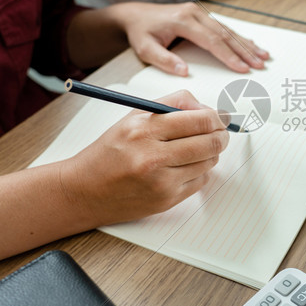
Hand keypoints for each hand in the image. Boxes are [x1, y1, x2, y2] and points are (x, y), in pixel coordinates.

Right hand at [63, 90, 229, 224]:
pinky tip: (184, 167)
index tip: (221, 117)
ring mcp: (161, 181)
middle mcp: (153, 156)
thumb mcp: (134, 117)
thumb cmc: (110, 151)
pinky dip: (199, 172)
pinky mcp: (166, 200)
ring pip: (209, 163)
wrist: (83, 190)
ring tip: (196, 149)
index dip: (218, 117)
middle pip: (210, 142)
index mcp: (145, 129)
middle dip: (221, 135)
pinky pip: (200, 182)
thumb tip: (208, 109)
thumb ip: (173, 105)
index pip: (200, 120)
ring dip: (210, 154)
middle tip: (220, 132)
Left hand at [109, 2, 269, 75]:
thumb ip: (164, 60)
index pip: (211, 41)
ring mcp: (199, 13)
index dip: (228, 55)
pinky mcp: (201, 16)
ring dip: (246, 43)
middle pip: (225, 34)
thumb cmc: (141, 32)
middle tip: (260, 64)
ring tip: (263, 56)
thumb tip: (185, 72)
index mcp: (183, 21)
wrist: (135, 15)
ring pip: (228, 29)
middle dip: (244, 50)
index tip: (242, 67)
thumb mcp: (145, 49)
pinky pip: (224, 27)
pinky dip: (239, 37)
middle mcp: (194, 13)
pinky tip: (251, 44)